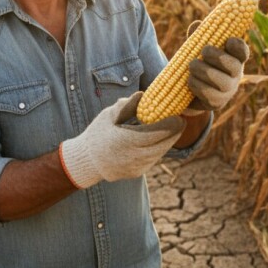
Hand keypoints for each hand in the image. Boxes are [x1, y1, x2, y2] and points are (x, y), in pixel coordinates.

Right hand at [59, 92, 185, 188]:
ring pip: (160, 153)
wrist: (87, 162)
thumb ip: (127, 105)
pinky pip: (153, 159)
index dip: (170, 125)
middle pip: (162, 144)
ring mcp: (136, 167)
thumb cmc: (97, 134)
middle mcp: (133, 157)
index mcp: (125, 141)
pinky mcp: (137, 173)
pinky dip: (158, 149)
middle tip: (181, 121)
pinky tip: (159, 140)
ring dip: (167, 141)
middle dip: (174, 132)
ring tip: (173, 129)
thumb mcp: (108, 116)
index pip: (156, 133)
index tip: (179, 116)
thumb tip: (143, 95)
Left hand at [187, 37, 248, 111]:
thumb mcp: (197, 48)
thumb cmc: (198, 63)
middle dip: (218, 57)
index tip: (228, 40)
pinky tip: (190, 80)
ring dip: (204, 71)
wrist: (188, 91)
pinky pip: (209, 94)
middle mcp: (235, 74)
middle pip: (234, 66)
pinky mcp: (217, 102)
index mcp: (233, 58)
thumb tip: (197, 25)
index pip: (242, 51)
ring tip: (191, 66)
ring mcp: (228, 90)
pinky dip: (197, 85)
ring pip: (222, 81)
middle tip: (204, 51)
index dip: (238, 46)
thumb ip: (198, 36)